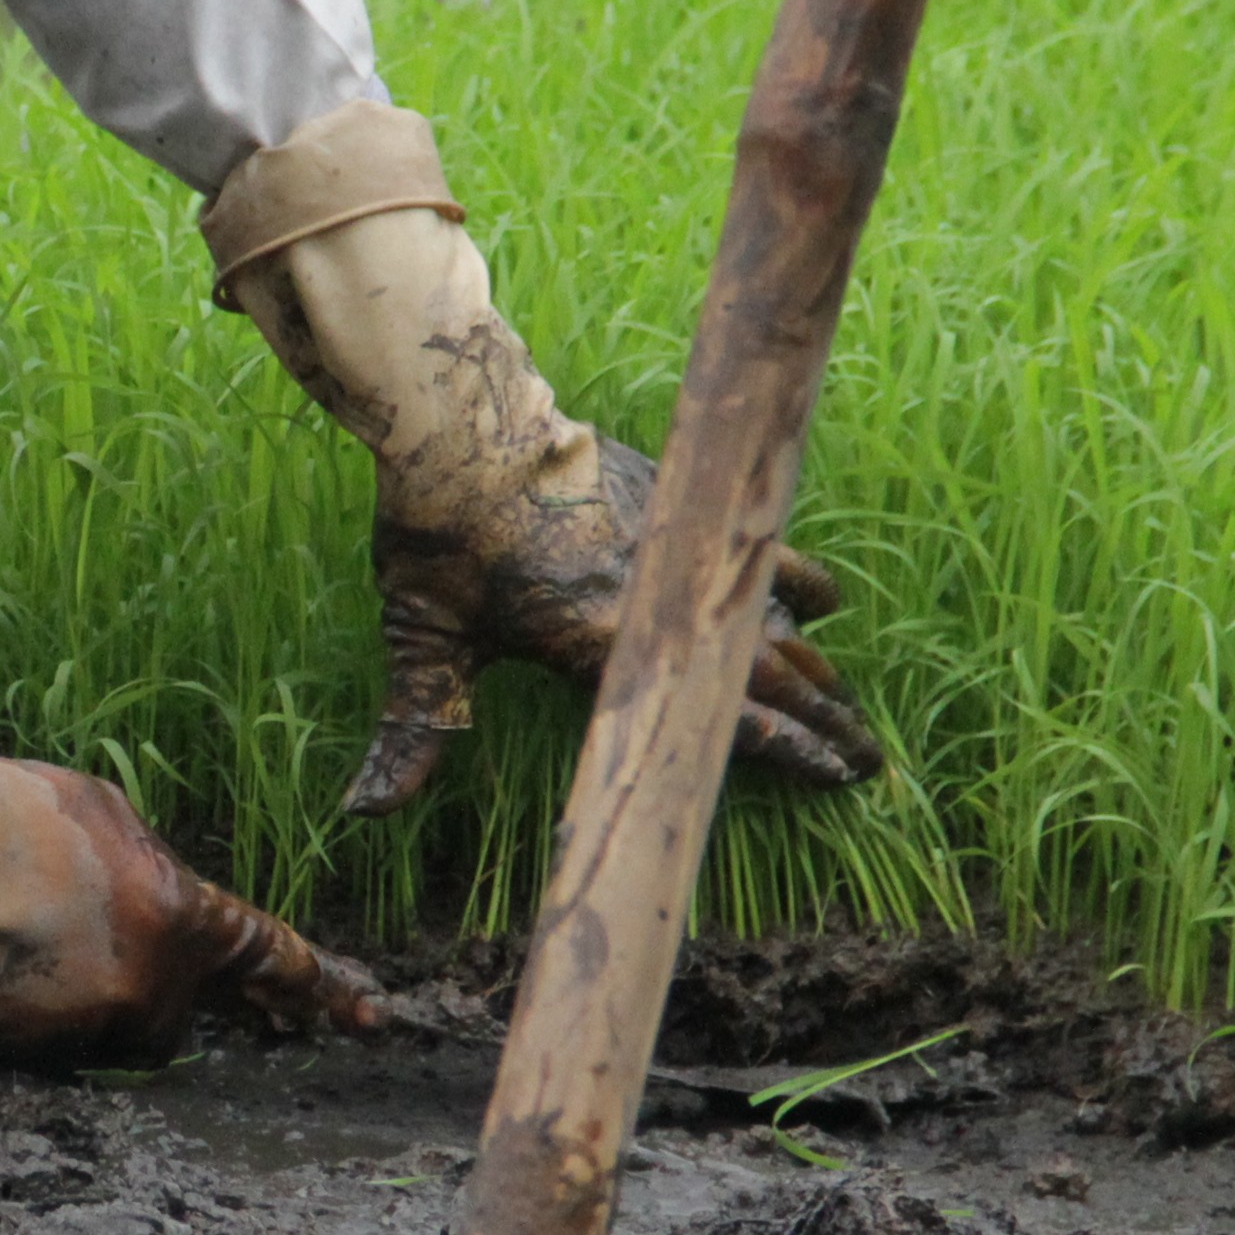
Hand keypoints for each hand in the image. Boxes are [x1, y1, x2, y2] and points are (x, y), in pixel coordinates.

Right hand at [0, 756, 378, 1066]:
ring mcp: (84, 1031)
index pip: (269, 960)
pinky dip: (22, 1010)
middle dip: (139, 984)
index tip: (368, 1015)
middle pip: (169, 1017)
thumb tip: (161, 910)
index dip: (321, 988)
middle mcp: (146, 989)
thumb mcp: (107, 814)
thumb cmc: (10, 817)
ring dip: (71, 995)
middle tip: (88, 945)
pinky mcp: (26, 1058)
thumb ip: (153, 873)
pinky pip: (40, 1042)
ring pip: (99, 1030)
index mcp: (179, 919)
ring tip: (12, 927)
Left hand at [347, 427, 881, 817]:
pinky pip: (754, 543)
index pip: (714, 712)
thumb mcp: (424, 640)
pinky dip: (794, 576)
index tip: (834, 774)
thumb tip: (363, 811)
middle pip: (763, 673)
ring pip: (768, 614)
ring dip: (815, 663)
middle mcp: (656, 603)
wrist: (462, 423)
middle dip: (823, 721)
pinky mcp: (674, 500)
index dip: (783, 747)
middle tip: (871, 762)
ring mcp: (674, 548)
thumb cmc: (440, 536)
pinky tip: (827, 601)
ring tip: (853, 707)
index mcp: (605, 648)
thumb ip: (414, 729)